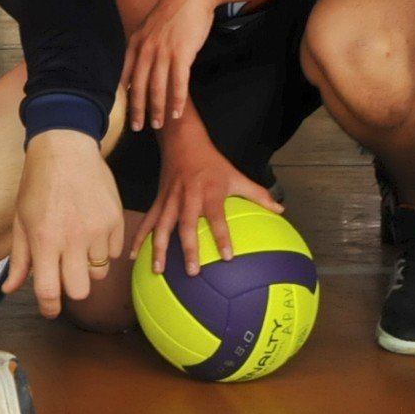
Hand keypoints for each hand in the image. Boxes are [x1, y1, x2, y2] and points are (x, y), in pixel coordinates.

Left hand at [4, 129, 125, 317]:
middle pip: (80, 291)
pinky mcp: (116, 220)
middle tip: (64, 273)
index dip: (49, 308)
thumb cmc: (38, 184)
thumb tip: (11, 289)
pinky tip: (91, 227)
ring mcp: (98, 230)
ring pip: (99, 273)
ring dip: (87, 265)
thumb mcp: (20, 220)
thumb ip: (19, 259)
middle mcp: (72, 239)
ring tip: (77, 241)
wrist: (66, 148)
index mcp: (44, 240)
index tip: (49, 309)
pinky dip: (103, 248)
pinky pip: (114, 253)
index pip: (50, 292)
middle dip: (71, 288)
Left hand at [122, 0, 219, 129]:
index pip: (125, 74)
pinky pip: (178, 82)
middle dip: (137, 109)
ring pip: (157, 87)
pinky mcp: (181, 54)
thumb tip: (144, 62)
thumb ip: (146, 44)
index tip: (122, 111)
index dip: (123, 95)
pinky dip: (177, 100)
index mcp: (136, 42)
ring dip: (157, 109)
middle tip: (137, 127)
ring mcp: (162, 52)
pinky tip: (176, 113)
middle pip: (138, 85)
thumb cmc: (175, 10)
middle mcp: (145, 49)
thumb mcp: (151, 26)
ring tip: (158, 125)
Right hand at [129, 139, 281, 276]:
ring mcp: (170, 200)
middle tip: (192, 272)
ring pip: (162, 226)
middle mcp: (188, 197)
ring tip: (158, 270)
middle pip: (186, 226)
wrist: (182, 142)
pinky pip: (148, 220)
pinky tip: (133, 255)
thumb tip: (281, 210)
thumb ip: (258, 194)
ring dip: (158, 248)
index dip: (222, 236)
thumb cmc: (212, 162)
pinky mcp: (158, 200)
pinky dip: (139, 237)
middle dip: (188, 249)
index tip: (228, 257)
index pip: (217, 217)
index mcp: (209, 192)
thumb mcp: (236, 175)